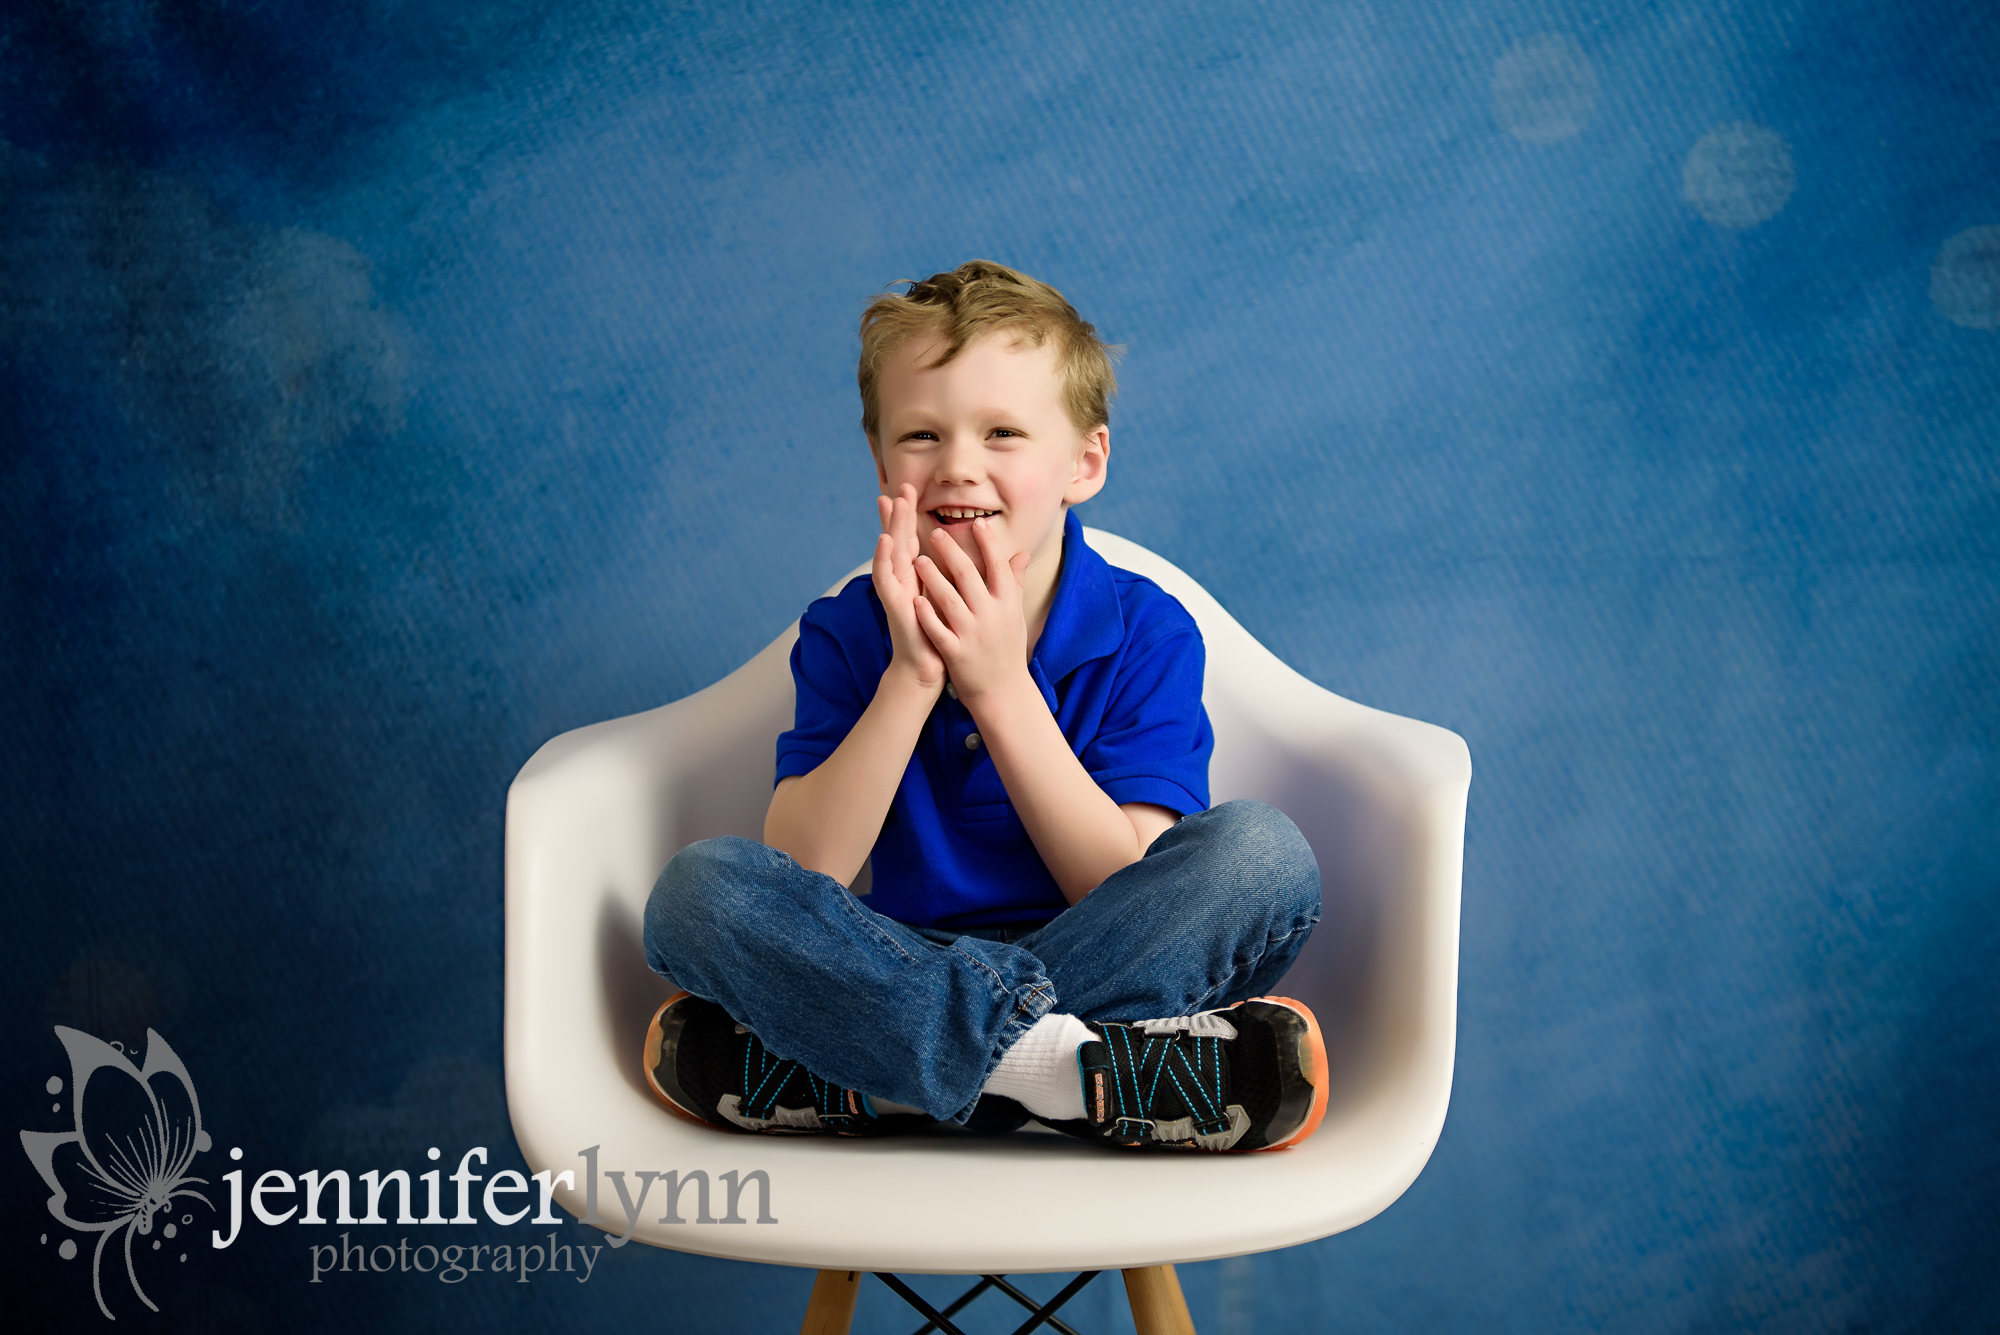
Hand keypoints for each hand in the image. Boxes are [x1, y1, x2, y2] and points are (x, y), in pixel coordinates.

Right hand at [873, 485, 946, 688]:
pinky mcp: (892, 604)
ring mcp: (895, 590)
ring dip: (889, 526)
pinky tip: (883, 541)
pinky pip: (884, 578)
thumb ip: (959, 577)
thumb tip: (971, 559)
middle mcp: (903, 579)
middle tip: (899, 485)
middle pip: (899, 539)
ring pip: (890, 552)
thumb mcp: (952, 599)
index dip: (910, 516)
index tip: (911, 490)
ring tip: (889, 502)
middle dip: (898, 513)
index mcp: (918, 576)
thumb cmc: (941, 634)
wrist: (927, 667)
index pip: (913, 539)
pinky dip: (883, 559)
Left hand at [912, 516, 1033, 703]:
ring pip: (948, 599)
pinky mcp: (956, 653)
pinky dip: (927, 614)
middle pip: (968, 576)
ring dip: (932, 577)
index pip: (998, 566)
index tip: (976, 524)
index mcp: (1008, 604)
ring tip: (918, 559)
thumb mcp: (1015, 615)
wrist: (1003, 692)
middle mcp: (991, 617)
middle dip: (950, 551)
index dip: (987, 544)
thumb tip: (1020, 553)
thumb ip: (1014, 583)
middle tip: (935, 533)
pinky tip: (915, 598)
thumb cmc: (1007, 648)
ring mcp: (973, 635)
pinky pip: (938, 629)